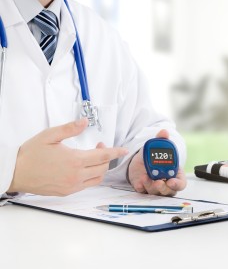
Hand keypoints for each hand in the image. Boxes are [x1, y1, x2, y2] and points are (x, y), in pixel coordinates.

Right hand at [9, 118, 127, 195]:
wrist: (16, 173)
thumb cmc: (31, 154)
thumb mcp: (50, 135)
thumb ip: (70, 128)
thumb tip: (85, 122)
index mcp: (75, 160)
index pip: (103, 156)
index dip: (115, 152)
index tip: (124, 150)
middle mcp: (76, 175)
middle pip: (103, 167)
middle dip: (106, 156)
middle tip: (98, 146)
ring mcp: (72, 185)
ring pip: (97, 178)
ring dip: (101, 168)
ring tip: (93, 158)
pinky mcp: (67, 192)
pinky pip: (87, 185)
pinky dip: (92, 177)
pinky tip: (85, 169)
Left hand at [128, 129, 186, 195]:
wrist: (140, 160)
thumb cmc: (154, 156)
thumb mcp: (156, 147)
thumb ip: (161, 139)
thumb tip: (164, 131)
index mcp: (174, 174)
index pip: (181, 183)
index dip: (177, 184)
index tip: (171, 182)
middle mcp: (166, 183)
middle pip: (168, 191)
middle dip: (163, 188)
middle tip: (157, 182)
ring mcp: (155, 187)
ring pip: (156, 193)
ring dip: (151, 186)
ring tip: (145, 177)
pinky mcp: (144, 188)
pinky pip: (144, 192)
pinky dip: (142, 188)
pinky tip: (139, 183)